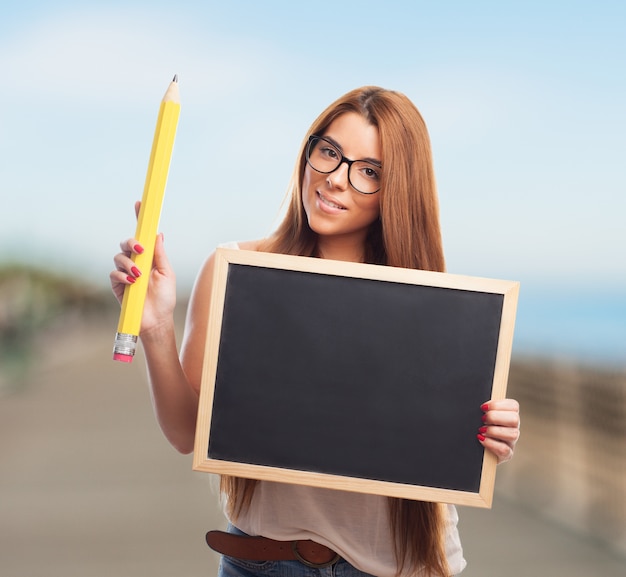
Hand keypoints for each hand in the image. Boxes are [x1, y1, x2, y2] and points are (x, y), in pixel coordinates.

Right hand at [109, 202, 175, 334]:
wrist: (156, 320)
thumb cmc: (164, 298)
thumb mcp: (166, 273)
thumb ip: (160, 254)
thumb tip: (158, 233)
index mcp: (149, 257)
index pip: (143, 236)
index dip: (140, 219)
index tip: (140, 203)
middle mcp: (136, 262)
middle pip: (126, 243)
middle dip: (131, 243)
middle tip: (140, 249)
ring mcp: (125, 272)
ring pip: (119, 256)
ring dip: (129, 263)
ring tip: (139, 275)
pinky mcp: (117, 284)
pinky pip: (114, 273)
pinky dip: (122, 275)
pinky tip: (131, 282)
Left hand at [477, 399, 519, 463]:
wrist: (473, 449)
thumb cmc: (477, 428)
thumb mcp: (481, 416)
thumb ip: (484, 409)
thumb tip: (481, 406)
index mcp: (508, 415)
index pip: (513, 406)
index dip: (497, 405)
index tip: (483, 407)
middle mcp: (513, 428)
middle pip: (515, 419)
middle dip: (495, 417)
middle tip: (482, 419)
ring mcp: (511, 442)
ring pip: (513, 434)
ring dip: (494, 431)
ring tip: (481, 431)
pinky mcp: (507, 455)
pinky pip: (505, 450)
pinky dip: (491, 444)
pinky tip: (481, 439)